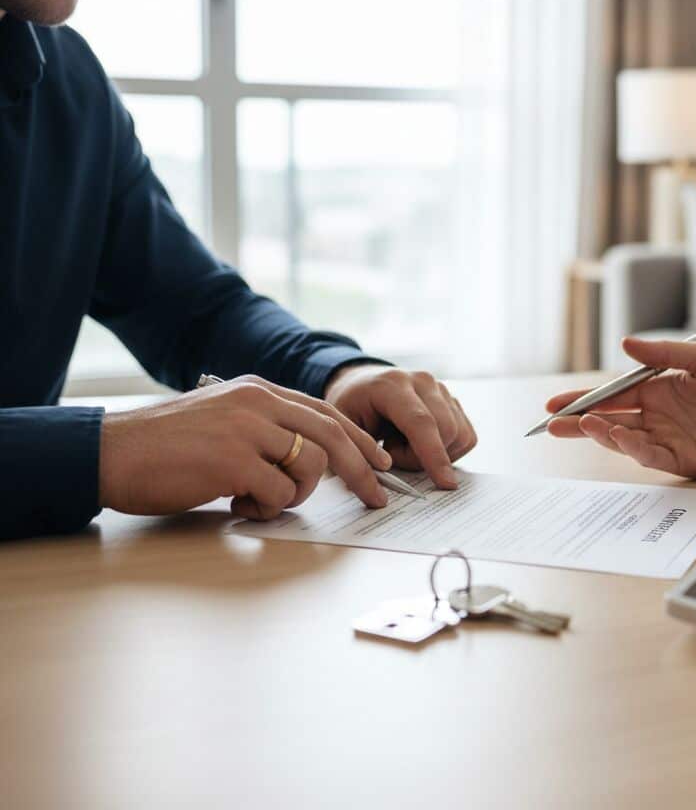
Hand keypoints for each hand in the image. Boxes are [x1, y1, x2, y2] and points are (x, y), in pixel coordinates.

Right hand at [100, 376, 392, 519]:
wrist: (112, 452)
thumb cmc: (166, 447)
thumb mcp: (224, 419)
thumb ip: (265, 428)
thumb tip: (309, 460)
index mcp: (259, 390)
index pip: (325, 412)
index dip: (359, 439)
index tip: (380, 462)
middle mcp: (258, 401)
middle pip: (333, 434)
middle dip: (362, 470)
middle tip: (375, 498)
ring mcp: (246, 428)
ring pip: (309, 465)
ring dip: (296, 494)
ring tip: (259, 501)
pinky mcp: (233, 460)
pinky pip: (279, 492)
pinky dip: (267, 508)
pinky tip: (236, 505)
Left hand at [324, 364, 476, 488]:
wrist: (361, 383)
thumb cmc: (352, 407)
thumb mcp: (342, 428)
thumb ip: (358, 454)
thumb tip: (374, 488)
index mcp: (392, 385)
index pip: (421, 422)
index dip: (433, 454)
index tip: (445, 484)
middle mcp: (422, 381)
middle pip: (446, 431)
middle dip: (423, 458)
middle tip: (393, 456)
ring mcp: (441, 389)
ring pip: (459, 435)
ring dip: (435, 454)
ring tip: (405, 445)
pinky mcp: (452, 400)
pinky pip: (465, 436)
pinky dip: (448, 450)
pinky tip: (422, 443)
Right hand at [545, 337, 695, 477]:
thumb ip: (663, 354)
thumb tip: (624, 344)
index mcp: (657, 390)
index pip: (611, 396)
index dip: (582, 399)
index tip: (554, 404)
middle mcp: (657, 416)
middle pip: (608, 421)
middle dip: (578, 423)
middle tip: (550, 425)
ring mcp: (668, 440)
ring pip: (624, 440)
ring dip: (602, 434)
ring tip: (586, 425)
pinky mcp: (684, 461)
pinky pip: (651, 457)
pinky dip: (633, 449)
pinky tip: (620, 437)